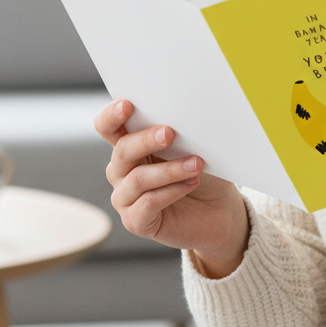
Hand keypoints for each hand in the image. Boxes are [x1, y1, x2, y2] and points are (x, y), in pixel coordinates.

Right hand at [94, 99, 248, 277]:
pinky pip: (149, 202)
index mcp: (129, 146)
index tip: (127, 105)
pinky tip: (191, 183)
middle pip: (122, 151)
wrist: (218, 211)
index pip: (107, 127)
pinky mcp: (135, 221)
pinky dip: (173, 190)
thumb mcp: (189, 147)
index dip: (112, 115)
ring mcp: (125, 197)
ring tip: (196, 164)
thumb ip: (175, 134)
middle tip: (170, 133)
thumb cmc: (199, 172)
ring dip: (170, 169)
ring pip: (138, 178)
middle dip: (146, 140)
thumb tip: (178, 117)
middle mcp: (120, 171)